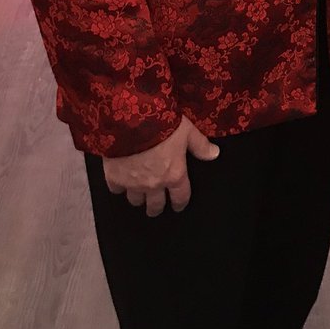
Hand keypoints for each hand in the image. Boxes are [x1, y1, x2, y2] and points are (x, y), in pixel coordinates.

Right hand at [103, 116, 218, 216]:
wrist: (132, 120)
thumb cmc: (163, 125)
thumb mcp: (187, 131)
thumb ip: (200, 145)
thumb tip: (215, 154)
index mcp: (174, 175)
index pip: (180, 197)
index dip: (180, 203)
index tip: (178, 206)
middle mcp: (154, 184)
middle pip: (155, 206)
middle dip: (156, 208)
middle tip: (155, 207)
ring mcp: (133, 184)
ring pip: (135, 200)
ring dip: (138, 198)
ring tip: (138, 194)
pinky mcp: (114, 178)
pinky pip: (116, 190)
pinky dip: (118, 187)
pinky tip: (119, 182)